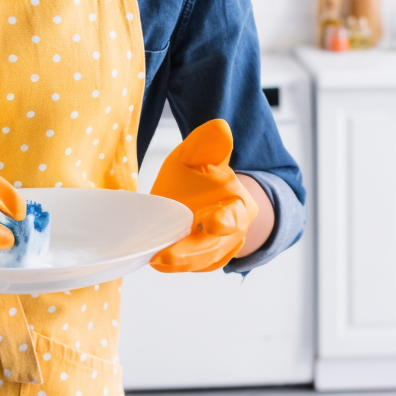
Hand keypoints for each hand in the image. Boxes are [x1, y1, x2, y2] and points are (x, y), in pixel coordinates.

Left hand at [149, 118, 257, 272]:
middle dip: (190, 252)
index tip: (212, 223)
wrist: (197, 196)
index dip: (226, 221)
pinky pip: (191, 268)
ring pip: (200, 261)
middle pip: (214, 247)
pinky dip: (175, 267)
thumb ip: (208, 144)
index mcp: (239, 205)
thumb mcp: (199, 155)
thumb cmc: (198, 175)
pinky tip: (157, 261)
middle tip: (165, 255)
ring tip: (155, 259)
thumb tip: (220, 127)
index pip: (236, 216)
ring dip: (179, 263)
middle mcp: (234, 233)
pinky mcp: (203, 262)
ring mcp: (220, 251)